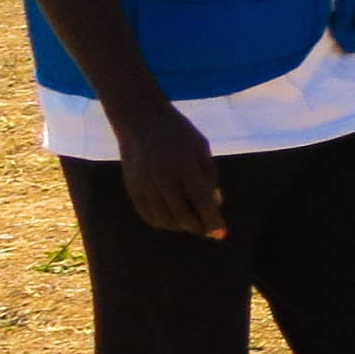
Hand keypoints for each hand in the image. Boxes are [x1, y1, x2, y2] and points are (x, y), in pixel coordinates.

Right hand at [115, 97, 225, 238]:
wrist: (141, 120)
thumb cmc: (179, 133)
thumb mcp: (201, 148)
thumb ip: (209, 176)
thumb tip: (215, 205)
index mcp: (184, 165)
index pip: (202, 201)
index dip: (213, 220)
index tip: (222, 233)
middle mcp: (162, 177)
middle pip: (183, 215)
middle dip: (199, 227)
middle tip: (210, 232)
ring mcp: (145, 184)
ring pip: (165, 219)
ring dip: (182, 227)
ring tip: (194, 225)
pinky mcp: (132, 188)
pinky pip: (147, 214)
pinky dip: (163, 222)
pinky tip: (174, 221)